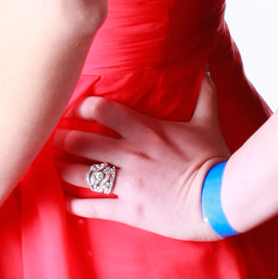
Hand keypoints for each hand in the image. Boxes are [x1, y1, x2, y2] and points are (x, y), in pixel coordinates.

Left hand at [56, 76, 226, 240]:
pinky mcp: (130, 211)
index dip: (80, 108)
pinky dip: (74, 204)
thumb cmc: (214, 160)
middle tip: (56, 142)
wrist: (221, 201)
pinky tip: (65, 201)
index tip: (74, 112)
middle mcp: (131, 155)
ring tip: (57, 167)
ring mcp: (128, 184)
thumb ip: (204, 94)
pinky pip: (92, 207)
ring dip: (63, 170)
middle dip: (63, 142)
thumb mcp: (208, 123)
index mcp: (145, 131)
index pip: (99, 110)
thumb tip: (209, 67)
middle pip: (80, 143)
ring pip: (79, 174)